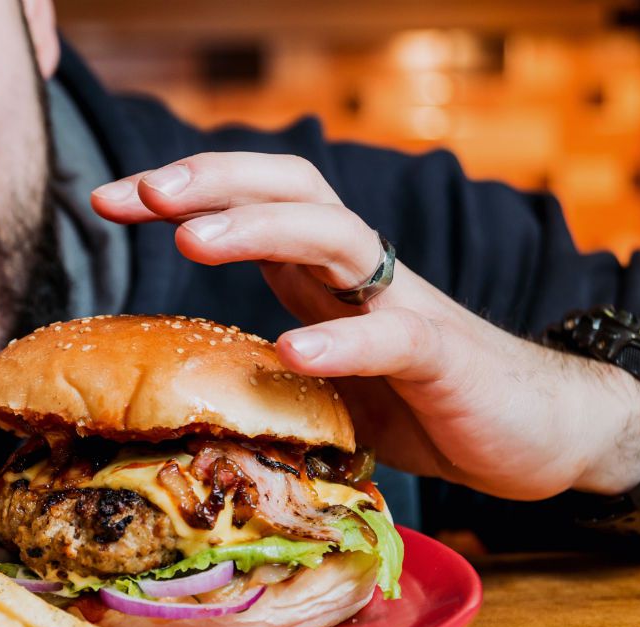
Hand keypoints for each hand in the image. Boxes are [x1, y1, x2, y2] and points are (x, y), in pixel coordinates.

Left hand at [92, 153, 639, 499]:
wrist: (532, 433)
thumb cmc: (416, 402)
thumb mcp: (320, 383)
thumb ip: (261, 374)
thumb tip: (167, 399)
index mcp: (320, 272)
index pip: (248, 201)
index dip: (181, 192)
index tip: (107, 199)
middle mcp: (358, 273)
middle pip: (289, 190)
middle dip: (211, 181)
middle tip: (141, 193)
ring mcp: (403, 308)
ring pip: (334, 237)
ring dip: (259, 229)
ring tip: (191, 242)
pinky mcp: (443, 357)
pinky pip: (394, 337)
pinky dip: (343, 341)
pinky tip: (294, 350)